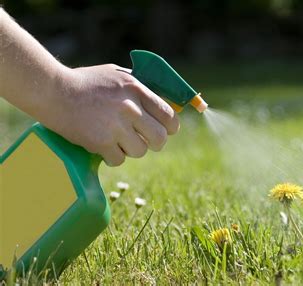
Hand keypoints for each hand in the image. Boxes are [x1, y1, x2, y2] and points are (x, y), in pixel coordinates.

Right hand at [50, 64, 179, 165]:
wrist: (52, 91)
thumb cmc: (86, 82)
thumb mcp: (117, 75)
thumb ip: (140, 87)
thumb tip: (163, 102)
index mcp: (137, 89)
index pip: (168, 115)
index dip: (171, 127)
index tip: (167, 131)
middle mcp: (130, 108)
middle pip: (160, 138)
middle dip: (154, 143)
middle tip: (144, 141)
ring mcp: (116, 126)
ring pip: (140, 151)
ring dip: (131, 149)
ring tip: (118, 140)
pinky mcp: (101, 142)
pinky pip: (119, 160)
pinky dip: (112, 157)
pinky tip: (103, 146)